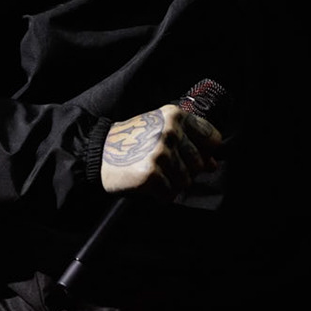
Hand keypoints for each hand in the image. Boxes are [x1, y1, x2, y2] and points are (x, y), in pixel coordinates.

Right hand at [99, 104, 224, 195]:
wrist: (97, 152)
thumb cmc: (131, 142)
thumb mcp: (161, 130)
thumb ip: (189, 143)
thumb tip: (213, 165)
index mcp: (175, 116)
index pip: (212, 138)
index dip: (206, 152)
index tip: (191, 156)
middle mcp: (170, 132)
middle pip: (199, 164)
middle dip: (184, 171)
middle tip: (163, 166)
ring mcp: (161, 153)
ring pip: (185, 181)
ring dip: (171, 184)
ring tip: (153, 174)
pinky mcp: (151, 174)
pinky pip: (169, 194)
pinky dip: (160, 194)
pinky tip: (147, 184)